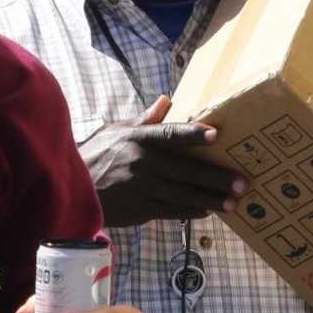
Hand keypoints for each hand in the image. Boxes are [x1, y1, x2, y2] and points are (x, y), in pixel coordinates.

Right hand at [85, 94, 245, 230]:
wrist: (69, 189)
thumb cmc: (95, 156)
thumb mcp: (115, 132)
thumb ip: (145, 119)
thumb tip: (166, 100)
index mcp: (138, 138)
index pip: (170, 134)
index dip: (194, 134)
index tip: (218, 135)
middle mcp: (142, 163)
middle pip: (186, 170)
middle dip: (216, 178)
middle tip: (242, 183)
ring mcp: (142, 188)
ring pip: (183, 195)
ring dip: (210, 200)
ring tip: (233, 203)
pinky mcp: (139, 209)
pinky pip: (171, 211)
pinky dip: (190, 211)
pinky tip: (207, 211)